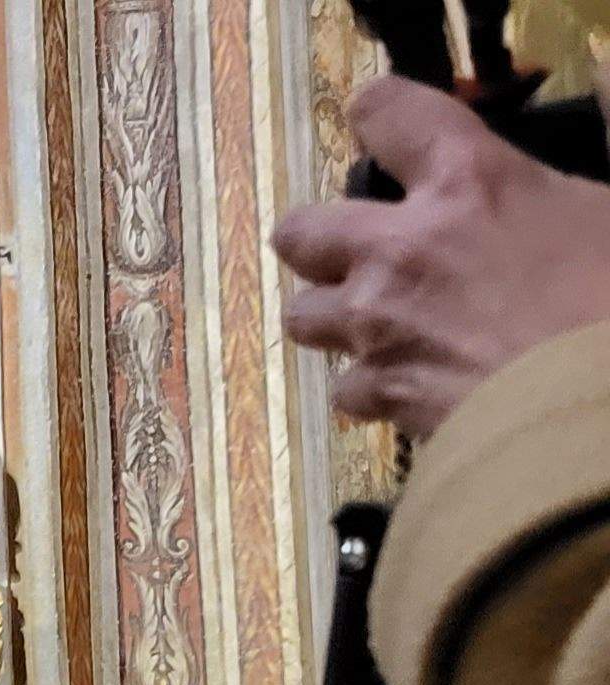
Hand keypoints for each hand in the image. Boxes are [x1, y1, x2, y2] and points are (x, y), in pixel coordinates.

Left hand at [272, 79, 609, 436]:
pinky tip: (406, 386)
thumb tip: (609, 78)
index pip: (388, 114)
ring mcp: (379, 325)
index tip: (382, 124)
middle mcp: (401, 247)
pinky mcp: (382, 393)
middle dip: (321, 238)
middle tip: (362, 247)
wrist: (603, 411)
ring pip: (302, 314)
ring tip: (375, 320)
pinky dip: (370, 389)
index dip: (380, 114)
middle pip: (301, 229)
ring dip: (331, 315)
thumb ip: (601, 139)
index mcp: (468, 182)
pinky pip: (346, 388)